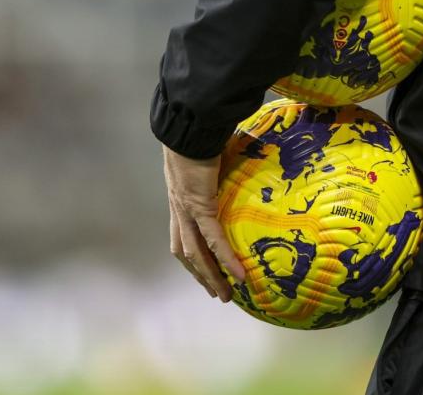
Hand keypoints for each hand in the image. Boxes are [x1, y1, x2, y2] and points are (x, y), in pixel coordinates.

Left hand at [163, 144, 245, 301]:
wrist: (189, 128)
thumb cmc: (200, 135)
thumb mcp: (208, 157)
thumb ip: (221, 165)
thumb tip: (243, 155)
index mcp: (179, 200)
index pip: (182, 238)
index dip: (192, 259)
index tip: (205, 273)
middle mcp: (179, 210)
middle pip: (186, 254)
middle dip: (201, 276)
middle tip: (218, 294)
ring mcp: (187, 211)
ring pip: (196, 255)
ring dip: (210, 277)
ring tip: (226, 295)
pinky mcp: (200, 207)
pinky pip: (214, 240)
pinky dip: (225, 259)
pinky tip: (239, 274)